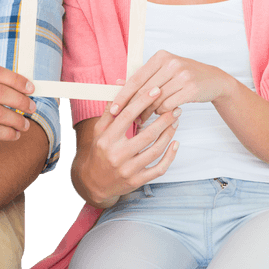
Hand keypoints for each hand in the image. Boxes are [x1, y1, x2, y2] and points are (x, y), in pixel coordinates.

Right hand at [77, 84, 180, 207]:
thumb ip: (110, 110)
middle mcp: (116, 155)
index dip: (143, 101)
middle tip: (175, 108)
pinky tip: (175, 144)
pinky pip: (158, 169)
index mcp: (106, 139)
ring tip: (175, 122)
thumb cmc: (98, 151)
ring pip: (155, 151)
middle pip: (146, 134)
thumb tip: (119, 85)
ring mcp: (127, 170)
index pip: (127, 116)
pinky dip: (170, 157)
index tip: (157, 90)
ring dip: (169, 135)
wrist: (93, 182)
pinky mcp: (136, 181)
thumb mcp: (99, 130)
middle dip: (164, 120)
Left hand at [109, 51, 231, 123]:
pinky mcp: (191, 88)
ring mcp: (183, 75)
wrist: (214, 81)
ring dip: (149, 113)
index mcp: (161, 57)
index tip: (113, 109)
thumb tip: (118, 83)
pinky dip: (162, 112)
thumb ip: (143, 77)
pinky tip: (163, 113)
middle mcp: (171, 63)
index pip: (136, 79)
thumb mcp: (164, 72)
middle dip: (134, 108)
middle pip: (144, 91)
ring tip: (145, 118)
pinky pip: (168, 105)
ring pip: (156, 100)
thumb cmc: (184, 77)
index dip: (123, 95)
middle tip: (128, 120)